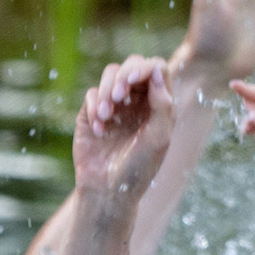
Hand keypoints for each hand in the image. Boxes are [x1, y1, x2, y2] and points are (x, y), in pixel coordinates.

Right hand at [72, 56, 178, 205]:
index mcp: (158, 103)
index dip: (146, 68)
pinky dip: (94, 108)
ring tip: (107, 115)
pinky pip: (91, 94)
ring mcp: (114, 104)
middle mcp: (137, 100)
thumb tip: (156, 71)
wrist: (108, 190)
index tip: (134, 81)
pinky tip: (100, 130)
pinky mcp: (92, 112)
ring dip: (107, 90)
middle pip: (132, 65)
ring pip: (110, 74)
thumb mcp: (158, 138)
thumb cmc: (139, 168)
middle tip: (119, 96)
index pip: (156, 69)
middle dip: (124, 76)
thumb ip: (163, 105)